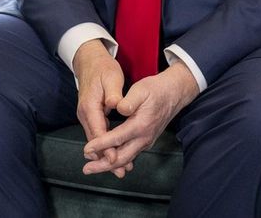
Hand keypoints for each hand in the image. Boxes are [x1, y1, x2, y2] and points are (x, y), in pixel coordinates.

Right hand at [72, 40, 128, 174]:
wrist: (89, 62)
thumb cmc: (102, 69)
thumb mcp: (110, 77)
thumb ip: (113, 93)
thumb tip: (116, 104)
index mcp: (89, 106)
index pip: (98, 130)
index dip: (106, 146)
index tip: (114, 158)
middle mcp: (85, 113)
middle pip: (94, 140)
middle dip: (105, 157)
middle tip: (119, 171)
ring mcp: (86, 115)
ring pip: (95, 139)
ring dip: (105, 154)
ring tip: (118, 169)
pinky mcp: (91, 116)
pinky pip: (97, 134)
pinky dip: (105, 146)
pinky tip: (114, 154)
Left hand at [82, 62, 199, 176]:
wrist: (174, 94)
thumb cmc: (155, 90)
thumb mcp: (141, 90)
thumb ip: (129, 101)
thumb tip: (120, 108)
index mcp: (141, 125)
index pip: (117, 138)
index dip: (100, 145)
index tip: (86, 149)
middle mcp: (144, 137)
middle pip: (122, 157)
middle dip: (103, 165)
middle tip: (87, 169)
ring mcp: (146, 141)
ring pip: (126, 159)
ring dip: (109, 165)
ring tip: (93, 168)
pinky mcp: (145, 141)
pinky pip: (130, 155)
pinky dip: (118, 161)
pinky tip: (107, 162)